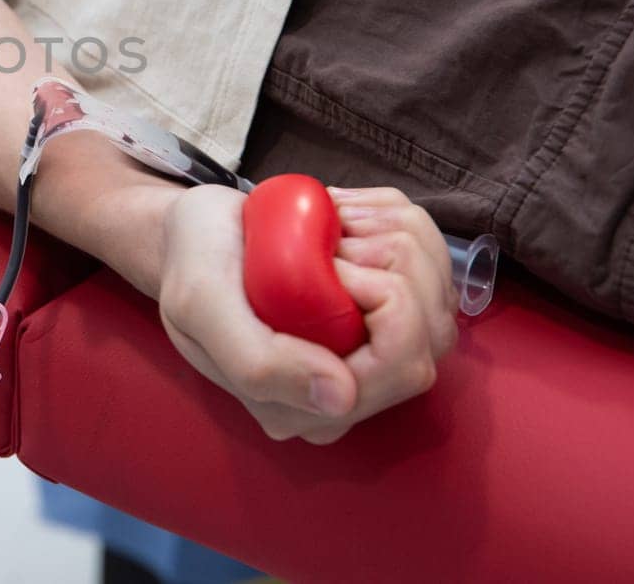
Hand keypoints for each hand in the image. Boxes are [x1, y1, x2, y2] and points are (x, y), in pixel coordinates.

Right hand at [156, 184, 455, 443]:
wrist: (195, 232)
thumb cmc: (193, 262)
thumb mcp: (201, 304)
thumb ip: (258, 361)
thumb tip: (340, 401)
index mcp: (298, 411)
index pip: (400, 366)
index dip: (387, 299)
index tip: (332, 257)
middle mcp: (343, 399)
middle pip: (430, 338)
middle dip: (400, 264)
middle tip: (335, 233)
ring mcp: (368, 361)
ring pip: (441, 307)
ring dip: (403, 241)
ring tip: (339, 224)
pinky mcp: (385, 323)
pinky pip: (435, 279)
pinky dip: (403, 232)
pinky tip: (354, 223)